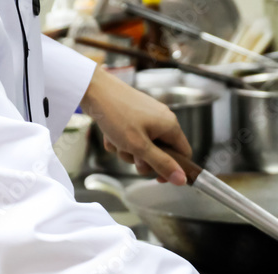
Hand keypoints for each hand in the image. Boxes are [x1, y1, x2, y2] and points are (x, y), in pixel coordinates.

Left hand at [80, 67, 191, 184]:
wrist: (93, 90)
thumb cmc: (116, 115)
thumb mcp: (139, 146)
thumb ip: (161, 164)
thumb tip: (182, 180)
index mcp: (170, 126)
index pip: (184, 154)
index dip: (173, 169)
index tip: (157, 177)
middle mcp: (163, 120)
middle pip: (161, 153)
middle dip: (143, 160)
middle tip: (131, 156)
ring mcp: (148, 116)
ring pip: (144, 147)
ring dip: (128, 151)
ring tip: (117, 142)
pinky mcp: (135, 115)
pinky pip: (132, 137)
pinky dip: (121, 140)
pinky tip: (110, 134)